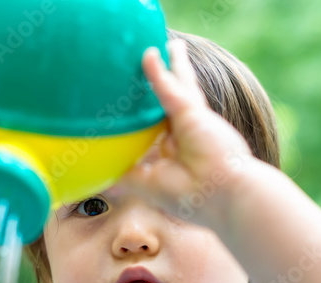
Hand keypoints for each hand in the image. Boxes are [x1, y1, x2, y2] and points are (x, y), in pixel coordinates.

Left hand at [115, 39, 254, 232]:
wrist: (222, 196)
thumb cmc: (188, 198)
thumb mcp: (147, 187)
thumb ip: (125, 176)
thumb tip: (98, 178)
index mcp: (173, 151)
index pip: (156, 129)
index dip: (145, 119)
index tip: (128, 110)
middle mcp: (182, 134)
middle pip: (168, 103)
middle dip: (163, 86)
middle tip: (153, 63)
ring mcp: (189, 120)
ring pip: (177, 86)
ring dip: (172, 67)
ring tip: (169, 47)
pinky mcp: (190, 112)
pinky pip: (168, 87)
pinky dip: (157, 72)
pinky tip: (148, 55)